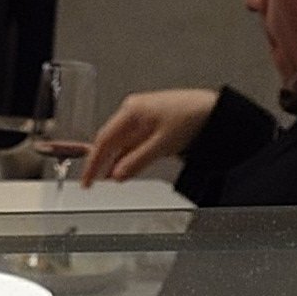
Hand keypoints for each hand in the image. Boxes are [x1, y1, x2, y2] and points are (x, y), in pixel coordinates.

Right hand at [78, 86, 216, 185]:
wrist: (209, 112)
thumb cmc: (189, 117)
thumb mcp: (161, 144)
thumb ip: (136, 161)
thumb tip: (116, 175)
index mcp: (131, 112)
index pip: (104, 140)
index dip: (92, 162)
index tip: (86, 180)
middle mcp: (133, 113)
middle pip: (109, 142)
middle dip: (99, 163)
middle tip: (90, 183)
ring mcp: (140, 120)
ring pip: (119, 145)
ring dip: (112, 163)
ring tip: (104, 181)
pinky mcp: (149, 127)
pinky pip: (131, 145)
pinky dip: (125, 159)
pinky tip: (122, 170)